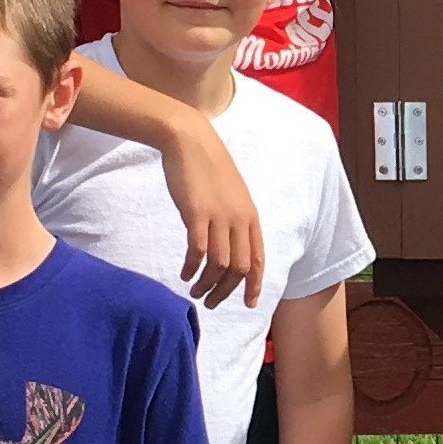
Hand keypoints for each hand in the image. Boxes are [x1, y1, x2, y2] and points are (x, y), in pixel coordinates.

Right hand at [162, 111, 266, 310]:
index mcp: (250, 215)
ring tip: (195, 292)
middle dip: (226, 291)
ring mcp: (219, 216)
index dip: (254, 284)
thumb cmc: (207, 166)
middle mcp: (239, 218)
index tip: (248, 303)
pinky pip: (198, 251)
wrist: (190, 140)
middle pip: (240, 268)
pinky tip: (184, 273)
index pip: (258, 258)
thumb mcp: (231, 194)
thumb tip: (229, 243)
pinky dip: (192, 268)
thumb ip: (234, 218)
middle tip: (211, 302)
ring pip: (220, 264)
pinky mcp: (196, 213)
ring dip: (208, 284)